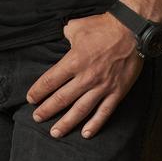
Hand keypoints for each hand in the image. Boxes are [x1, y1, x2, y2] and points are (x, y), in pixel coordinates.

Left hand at [26, 13, 142, 138]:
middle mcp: (86, 77)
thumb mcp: (76, 26)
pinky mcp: (117, 92)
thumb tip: (61, 37)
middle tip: (37, 118)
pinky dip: (95, 125)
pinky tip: (85, 133)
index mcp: (74, 61)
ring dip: (66, 123)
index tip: (31, 99)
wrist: (131, 31)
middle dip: (47, 110)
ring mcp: (102, 87)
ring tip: (55, 133)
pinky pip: (104, 112)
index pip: (51, 80)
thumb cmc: (102, 27)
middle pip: (62, 98)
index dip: (39, 91)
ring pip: (80, 110)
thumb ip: (65, 35)